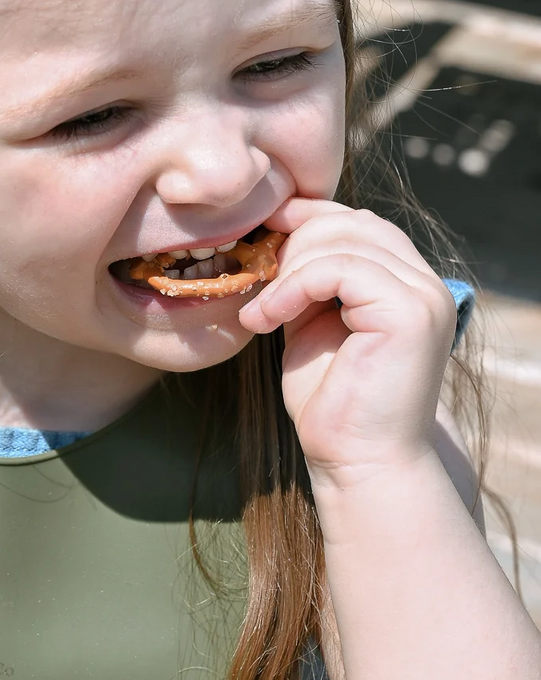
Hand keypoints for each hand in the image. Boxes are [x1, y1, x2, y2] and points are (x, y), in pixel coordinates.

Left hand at [237, 198, 457, 479]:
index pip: (356, 222)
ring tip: (260, 313)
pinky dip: (293, 287)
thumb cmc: (330, 402)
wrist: (356, 460)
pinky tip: (268, 318)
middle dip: (291, 247)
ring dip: (286, 272)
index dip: (306, 218)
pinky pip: (339, 269)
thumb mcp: (311, 323)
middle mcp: (424, 281)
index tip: (260, 234)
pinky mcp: (409, 311)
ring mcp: (423, 294)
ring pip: (341, 241)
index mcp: (405, 282)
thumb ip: (308, 280)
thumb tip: (279, 230)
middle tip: (255, 286)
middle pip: (348, 224)